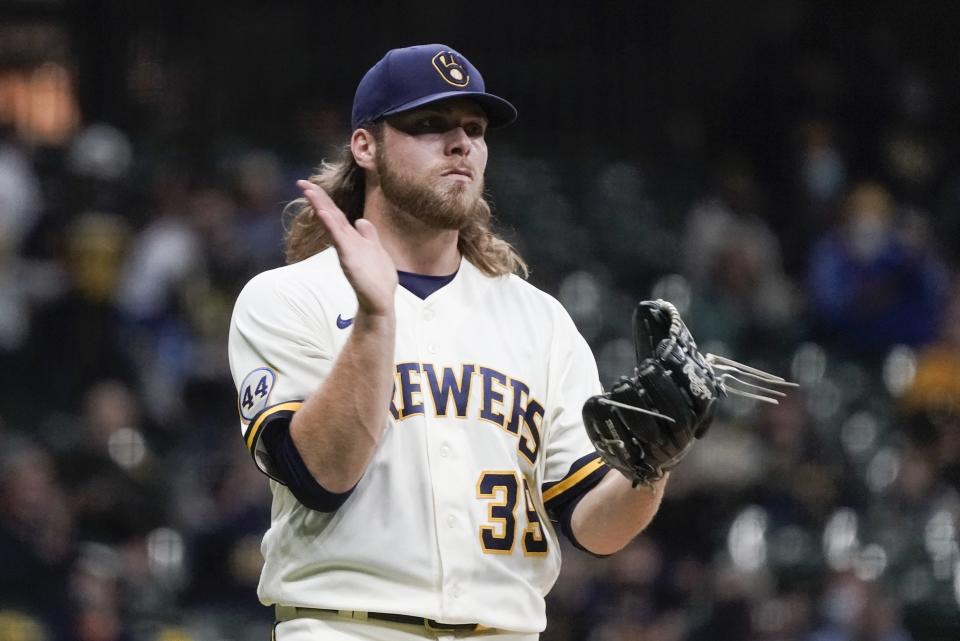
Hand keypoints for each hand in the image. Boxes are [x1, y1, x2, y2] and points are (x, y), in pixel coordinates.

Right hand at [297, 180, 397, 317]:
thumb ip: (369, 235)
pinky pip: (339, 238)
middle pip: (331, 215)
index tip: (312, 185)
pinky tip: (323, 213)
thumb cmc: (377, 280)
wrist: (379, 302)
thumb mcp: (376, 250)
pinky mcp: (349, 258)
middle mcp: (347, 242)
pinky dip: (330, 225)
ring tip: (309, 191)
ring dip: (321, 206)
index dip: (326, 200)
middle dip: (318, 198)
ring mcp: (347, 249)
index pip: (337, 215)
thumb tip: (361, 221)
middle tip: (302, 183)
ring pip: (332, 223)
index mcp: (353, 238)